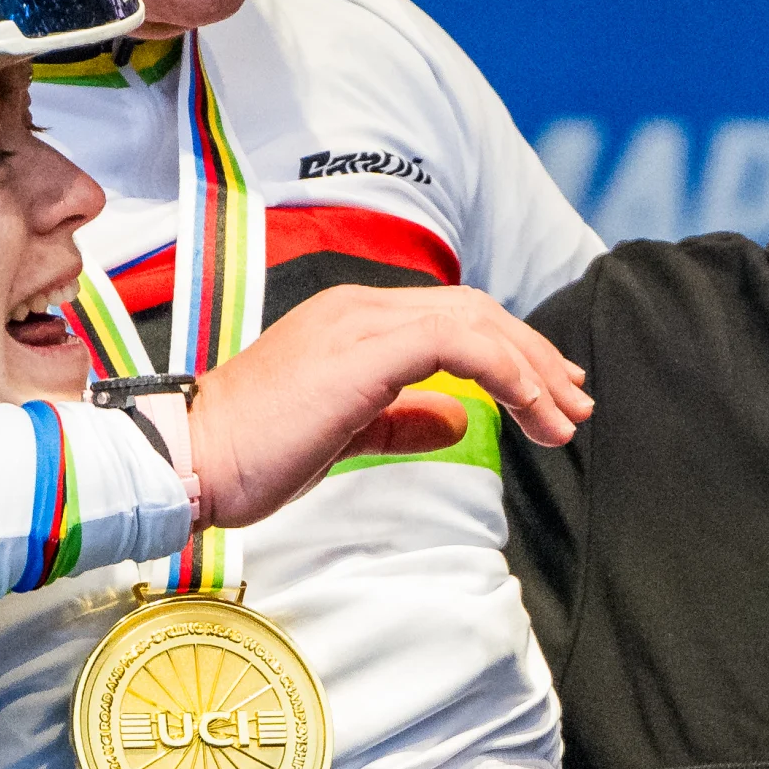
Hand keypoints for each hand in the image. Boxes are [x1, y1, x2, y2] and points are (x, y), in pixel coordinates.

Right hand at [180, 285, 591, 527]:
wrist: (191, 460)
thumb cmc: (253, 455)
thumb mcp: (345, 434)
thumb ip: (400, 420)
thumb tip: (453, 420)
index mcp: (353, 321)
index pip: (454, 319)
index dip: (512, 352)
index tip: (551, 394)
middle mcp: (360, 308)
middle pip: (477, 312)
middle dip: (537, 358)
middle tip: (577, 404)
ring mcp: (361, 322)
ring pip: (477, 322)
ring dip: (533, 371)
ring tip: (564, 419)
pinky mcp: (366, 349)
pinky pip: (458, 343)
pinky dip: (505, 372)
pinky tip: (529, 408)